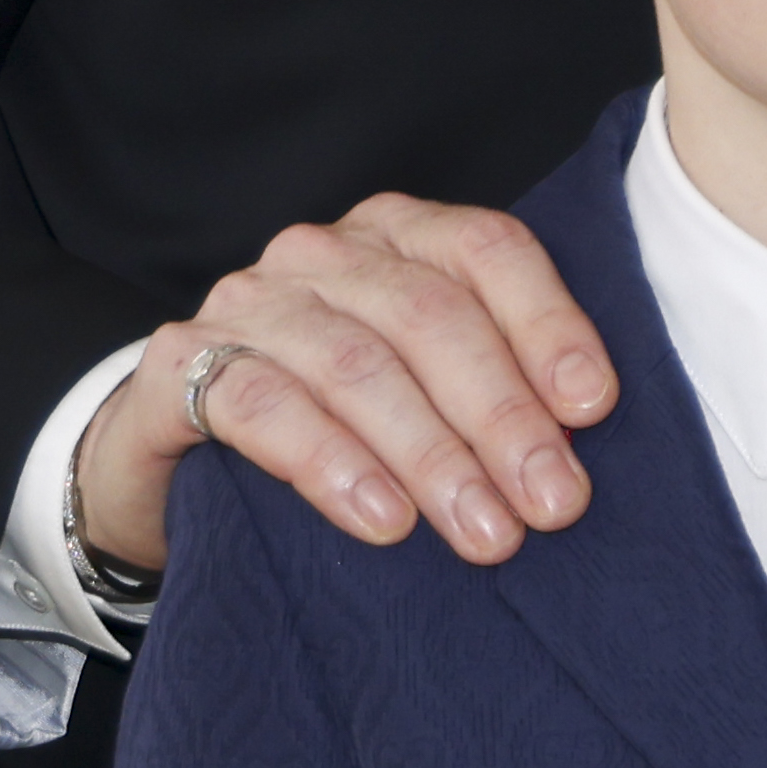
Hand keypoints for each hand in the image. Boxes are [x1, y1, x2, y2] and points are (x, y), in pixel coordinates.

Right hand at [78, 194, 618, 569]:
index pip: (487, 250)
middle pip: (431, 314)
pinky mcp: (180, 366)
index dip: (548, 324)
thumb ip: (489, 390)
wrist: (172, 463)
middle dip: (503, 414)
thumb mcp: (420, 391)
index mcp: (396, 237)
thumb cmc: (329, 425)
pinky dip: (333, 465)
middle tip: (553, 501)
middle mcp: (322, 254)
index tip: (593, 408)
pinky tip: (384, 521)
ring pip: (357, 364)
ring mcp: (246, 303)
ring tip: (485, 530)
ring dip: (432, 455)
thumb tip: (580, 444)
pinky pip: (263, 406)